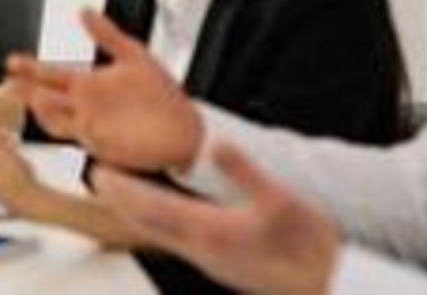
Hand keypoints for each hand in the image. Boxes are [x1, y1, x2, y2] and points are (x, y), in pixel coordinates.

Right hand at [7, 8, 203, 172]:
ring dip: (42, 109)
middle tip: (7, 82)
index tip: (11, 61)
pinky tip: (59, 118)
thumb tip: (85, 11)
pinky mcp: (101, 144)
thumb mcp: (134, 55)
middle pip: (45, 97)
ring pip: (54, 119)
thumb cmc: (163, 97)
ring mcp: (91, 126)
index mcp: (90, 84)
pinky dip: (65, 127)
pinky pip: (76, 136)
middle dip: (25, 90)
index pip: (52, 75)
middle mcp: (85, 106)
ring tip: (32, 96)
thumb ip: (107, 35)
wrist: (187, 130)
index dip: (30, 68)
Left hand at [93, 143, 340, 294]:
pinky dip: (160, 224)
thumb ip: (245, 172)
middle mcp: (203, 250)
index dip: (122, 190)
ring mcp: (211, 262)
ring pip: (161, 235)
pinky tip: (166, 219)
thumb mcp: (281, 201)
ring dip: (138, 213)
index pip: (152, 207)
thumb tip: (217, 145)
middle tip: (98, 179)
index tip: (99, 172)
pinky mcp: (222, 266)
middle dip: (120, 201)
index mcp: (211, 231)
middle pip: (148, 223)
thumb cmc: (309, 250)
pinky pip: (178, 242)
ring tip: (122, 195)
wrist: (328, 288)